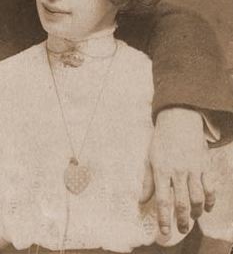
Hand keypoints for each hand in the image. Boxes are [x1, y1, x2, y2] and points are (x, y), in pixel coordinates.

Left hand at [140, 108, 214, 235]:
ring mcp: (193, 169)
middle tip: (180, 230)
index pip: (162, 200)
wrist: (179, 120)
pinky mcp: (205, 166)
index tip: (165, 231)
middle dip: (181, 220)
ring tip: (191, 218)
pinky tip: (207, 207)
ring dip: (195, 212)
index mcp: (161, 170)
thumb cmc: (161, 141)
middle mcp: (177, 171)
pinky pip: (210, 187)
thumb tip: (141, 200)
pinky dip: (210, 200)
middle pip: (181, 203)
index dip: (163, 218)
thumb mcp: (149, 159)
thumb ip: (147, 181)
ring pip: (198, 198)